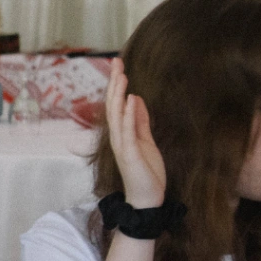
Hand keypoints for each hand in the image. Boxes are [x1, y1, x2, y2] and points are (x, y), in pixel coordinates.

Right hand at [105, 57, 165, 208]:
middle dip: (114, 83)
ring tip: (122, 75)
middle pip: (112, 105)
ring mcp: (122, 145)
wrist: (147, 199)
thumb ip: (140, 121)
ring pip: (116, 115)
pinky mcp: (130, 153)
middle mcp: (117, 137)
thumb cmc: (146, 172)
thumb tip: (135, 99)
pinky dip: (127, 115)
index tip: (119, 66)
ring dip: (118, 94)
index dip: (117, 85)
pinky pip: (127, 130)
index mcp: (121, 134)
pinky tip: (129, 100)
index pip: (116, 104)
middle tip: (117, 62)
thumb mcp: (146, 141)